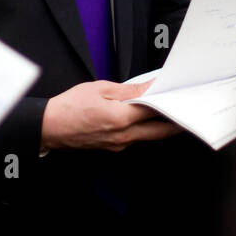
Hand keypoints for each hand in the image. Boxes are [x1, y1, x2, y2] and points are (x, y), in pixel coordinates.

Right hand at [41, 79, 183, 152]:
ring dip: (160, 125)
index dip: (169, 101)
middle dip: (175, 121)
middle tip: (185, 108)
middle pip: (160, 131)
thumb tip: (149, 87)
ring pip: (149, 136)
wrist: (50, 127)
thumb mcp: (100, 88)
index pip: (155, 110)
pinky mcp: (114, 147)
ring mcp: (119, 144)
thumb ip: (128, 90)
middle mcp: (123, 135)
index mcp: (121, 118)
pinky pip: (136, 138)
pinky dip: (144, 129)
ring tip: (166, 109)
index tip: (178, 93)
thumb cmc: (70, 106)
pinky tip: (142, 118)